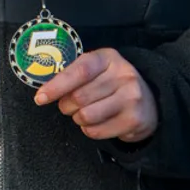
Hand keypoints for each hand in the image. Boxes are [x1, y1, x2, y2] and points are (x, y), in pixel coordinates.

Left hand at [33, 48, 157, 142]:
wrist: (150, 101)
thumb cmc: (112, 83)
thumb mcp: (97, 69)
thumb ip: (74, 74)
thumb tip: (45, 90)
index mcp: (108, 58)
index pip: (79, 71)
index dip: (56, 86)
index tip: (40, 98)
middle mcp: (123, 75)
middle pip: (79, 97)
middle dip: (66, 105)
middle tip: (69, 105)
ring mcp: (131, 98)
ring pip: (86, 116)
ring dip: (78, 118)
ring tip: (85, 113)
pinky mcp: (134, 120)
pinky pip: (96, 131)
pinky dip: (89, 130)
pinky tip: (98, 122)